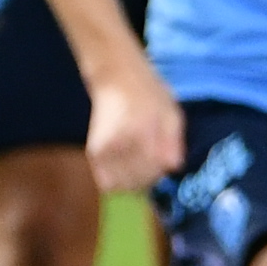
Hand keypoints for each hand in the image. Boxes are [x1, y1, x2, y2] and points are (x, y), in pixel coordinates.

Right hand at [84, 67, 182, 196]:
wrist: (116, 78)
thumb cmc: (149, 94)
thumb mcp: (171, 113)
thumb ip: (174, 142)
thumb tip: (173, 167)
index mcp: (142, 132)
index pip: (155, 171)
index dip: (163, 171)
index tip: (164, 162)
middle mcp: (120, 143)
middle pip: (139, 182)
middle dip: (150, 178)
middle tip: (153, 163)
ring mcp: (103, 150)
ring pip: (122, 186)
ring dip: (133, 182)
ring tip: (139, 164)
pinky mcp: (93, 154)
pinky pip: (106, 183)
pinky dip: (118, 181)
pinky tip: (126, 167)